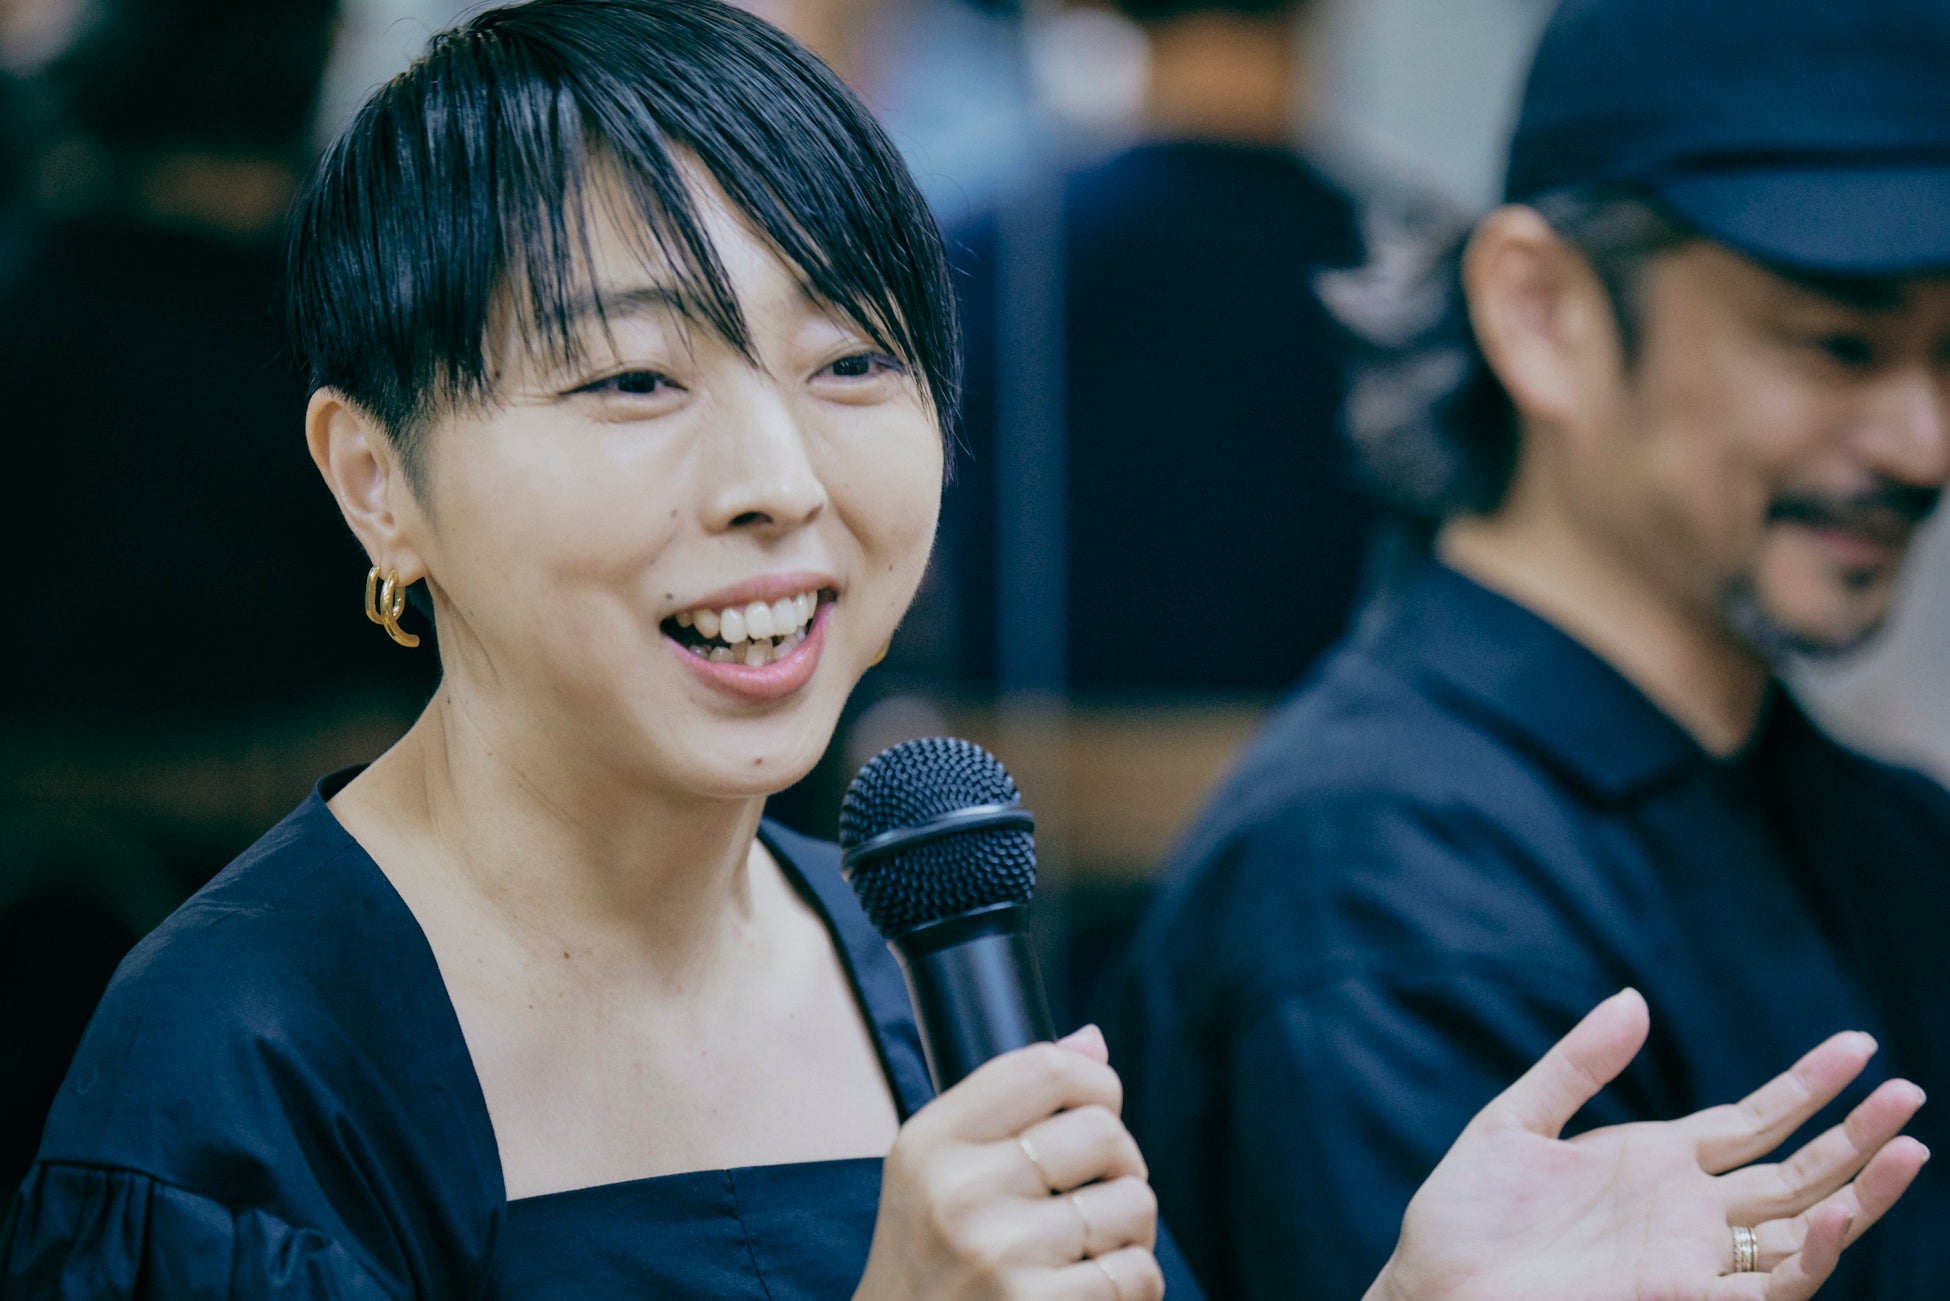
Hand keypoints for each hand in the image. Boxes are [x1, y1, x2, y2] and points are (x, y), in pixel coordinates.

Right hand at [854, 1026, 1164, 1300]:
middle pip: (1104, 1132)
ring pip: (1134, 1202)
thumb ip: (1009, 1102)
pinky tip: (1094, 1290)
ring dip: (1131, 1229)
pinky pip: (1137, 1273)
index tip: (1097, 1111)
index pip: (1046, 1068)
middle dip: (1121, 1163)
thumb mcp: (935, 1169)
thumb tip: (1092, 1041)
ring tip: (1093, 1247)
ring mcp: (1001, 1255)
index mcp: (933, 1142)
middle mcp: (961, 1192)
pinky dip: (1133, 1285)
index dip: (1096, 1083)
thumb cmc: (930, 1257)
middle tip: (1095, 1192)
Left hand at [1367, 989, 1928, 1300]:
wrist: (1430, 1288)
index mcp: (1653, 1162)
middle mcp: (1686, 1212)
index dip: (1807, 1085)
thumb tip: (1634, 998)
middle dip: (1855, 1134)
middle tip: (1911, 1091)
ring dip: (1857, 1192)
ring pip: (1800, 1227)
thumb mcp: (1515, 1122)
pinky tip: (1835, 1213)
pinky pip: (1767, 1285)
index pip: (1754, 1119)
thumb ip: (1577, 1064)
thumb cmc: (1463, 1218)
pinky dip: (1810, 1254)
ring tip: (1909, 1147)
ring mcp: (1690, 1259)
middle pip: (1795, 1170)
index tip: (1859, 1046)